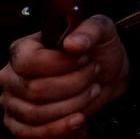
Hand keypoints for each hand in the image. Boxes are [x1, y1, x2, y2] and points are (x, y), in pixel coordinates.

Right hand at [1, 16, 128, 136]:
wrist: (108, 74)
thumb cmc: (98, 50)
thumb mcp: (101, 30)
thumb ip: (89, 31)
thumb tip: (73, 43)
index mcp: (23, 49)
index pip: (30, 61)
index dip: (62, 64)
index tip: (85, 60)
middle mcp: (12, 76)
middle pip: (35, 90)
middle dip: (74, 85)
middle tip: (93, 75)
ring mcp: (13, 103)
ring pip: (37, 114)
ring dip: (73, 106)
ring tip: (91, 92)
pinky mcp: (20, 125)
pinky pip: (33, 134)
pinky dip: (60, 130)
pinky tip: (79, 121)